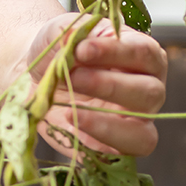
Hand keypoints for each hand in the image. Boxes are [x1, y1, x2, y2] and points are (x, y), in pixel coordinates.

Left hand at [27, 13, 166, 156]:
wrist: (35, 75)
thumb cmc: (57, 48)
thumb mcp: (62, 30)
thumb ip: (73, 34)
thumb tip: (76, 43)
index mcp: (141, 55)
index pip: (144, 53)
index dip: (115, 52)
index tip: (82, 49)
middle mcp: (147, 90)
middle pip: (150, 93)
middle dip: (108, 85)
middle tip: (72, 76)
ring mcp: (134, 122)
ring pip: (143, 133)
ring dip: (106, 122)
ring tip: (70, 109)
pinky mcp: (114, 146)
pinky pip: (120, 154)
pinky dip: (96, 142)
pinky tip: (71, 126)